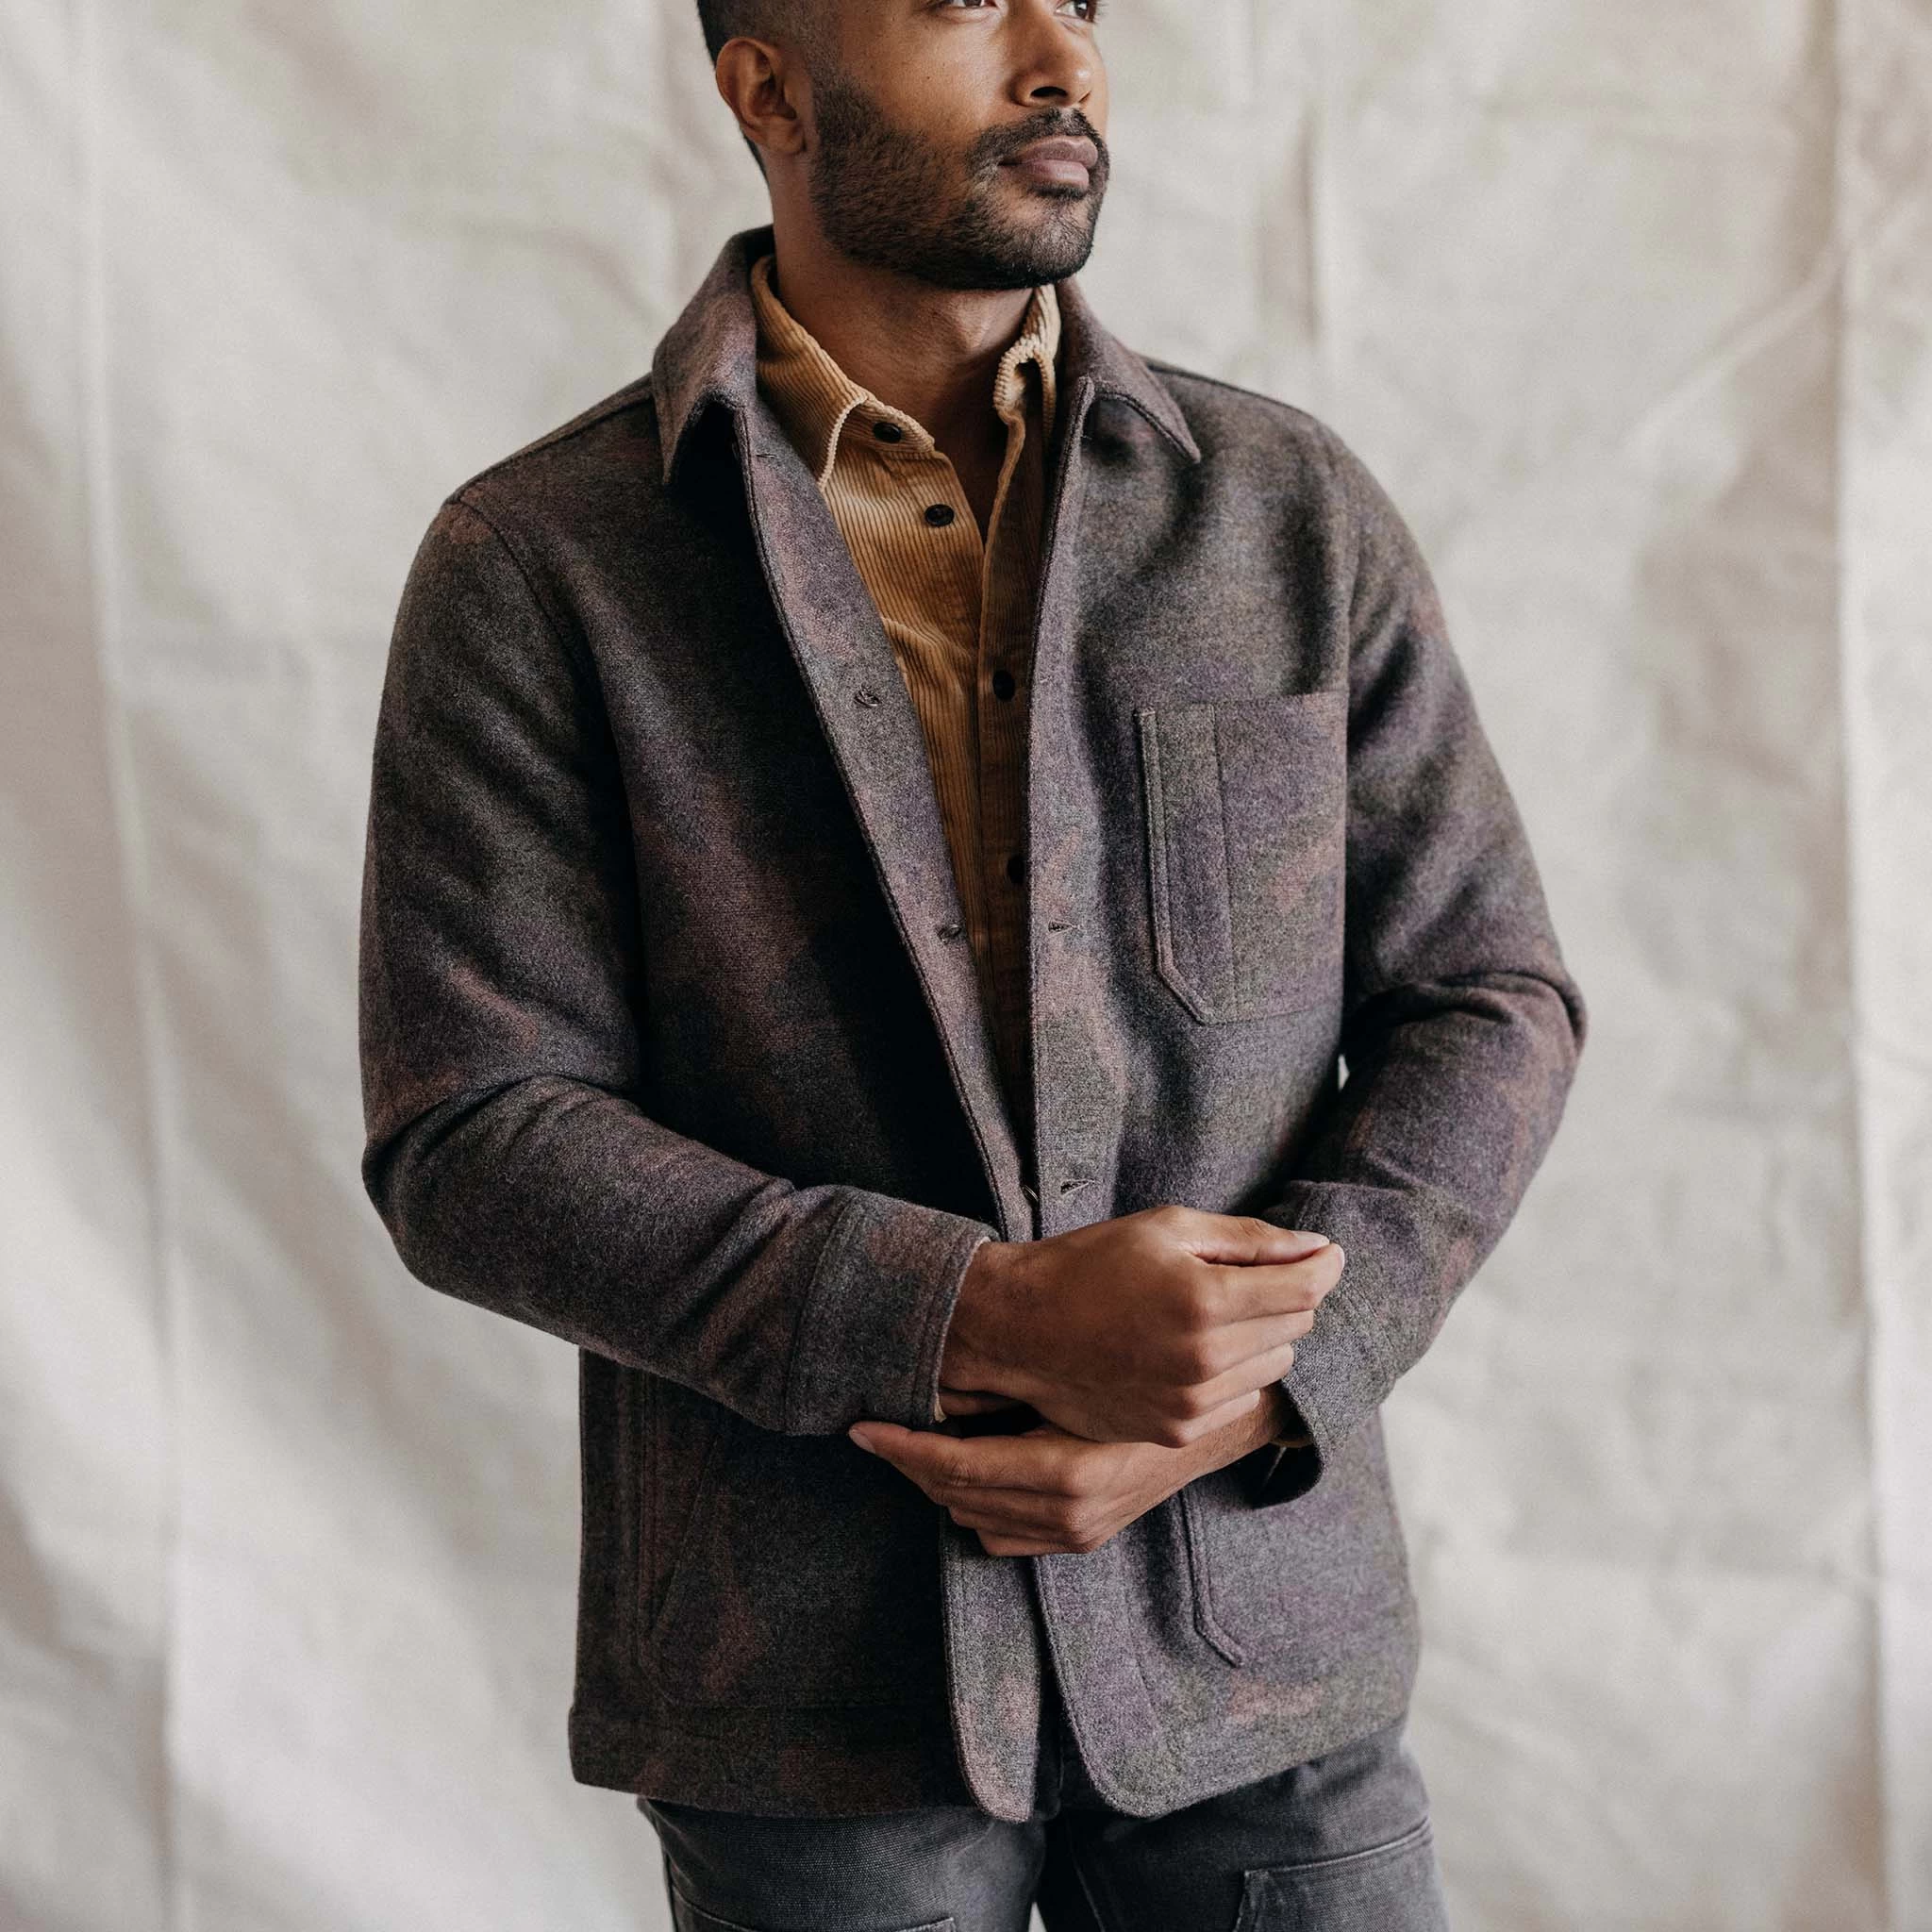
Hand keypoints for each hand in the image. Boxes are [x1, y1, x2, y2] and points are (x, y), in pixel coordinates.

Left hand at [847, 1385, 1295, 1556]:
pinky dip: (973, 1506)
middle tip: (875, 1428)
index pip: (959, 1468)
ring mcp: (1078, 1532)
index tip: (863, 1425)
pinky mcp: (1085, 1539)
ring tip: (910, 1440)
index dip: (902, 1446)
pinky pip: (1002, 1538)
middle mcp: (1071, 1514)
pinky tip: (963, 1468)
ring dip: (937, 1483)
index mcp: (1071, 1471)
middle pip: (956, 1497)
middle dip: (909, 1462)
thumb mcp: (1101, 1355)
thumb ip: (1031, 1354)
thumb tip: (956, 1342)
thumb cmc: (1160, 1364)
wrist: (1231, 1414)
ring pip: (973, 1520)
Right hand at [936, 1205, 1343, 1448]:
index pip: (1305, 1289)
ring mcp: (1191, 1403)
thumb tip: (1316, 1248)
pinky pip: (1242, 1399)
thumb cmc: (1092, 1264)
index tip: (1325, 1253)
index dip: (1324, 1265)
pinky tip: (1195, 1351)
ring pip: (1275, 1367)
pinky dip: (1235, 1373)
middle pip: (1296, 1327)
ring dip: (1262, 1338)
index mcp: (1204, 1300)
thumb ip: (1249, 1239)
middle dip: (1284, 1297)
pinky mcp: (1177, 1430)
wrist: (1022, 1328)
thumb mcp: (1168, 1228)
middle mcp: (1205, 1359)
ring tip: (1214, 1315)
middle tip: (1245, 1277)